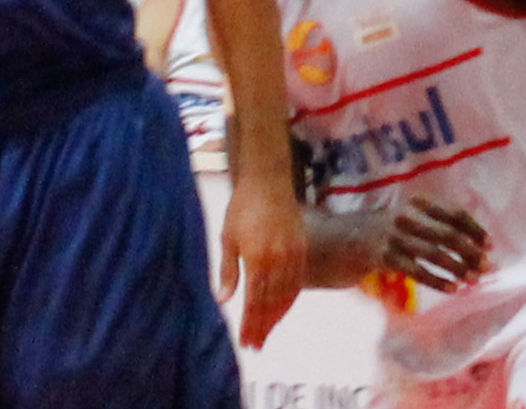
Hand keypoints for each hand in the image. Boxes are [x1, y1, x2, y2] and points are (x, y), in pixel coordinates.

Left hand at [221, 164, 306, 347]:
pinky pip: (298, 282)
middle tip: (256, 345)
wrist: (268, 181)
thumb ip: (227, 271)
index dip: (251, 324)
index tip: (246, 341)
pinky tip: (282, 310)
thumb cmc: (243, 207)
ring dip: (277, 318)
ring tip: (267, 333)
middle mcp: (278, 259)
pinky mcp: (302, 248)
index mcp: (257, 258)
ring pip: (287, 295)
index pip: (255, 301)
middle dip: (263, 326)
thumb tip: (223, 300)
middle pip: (272, 303)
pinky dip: (290, 300)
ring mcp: (293, 254)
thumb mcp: (228, 238)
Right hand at [337, 195, 490, 293]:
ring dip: (458, 267)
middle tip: (489, 267)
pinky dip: (437, 280)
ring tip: (474, 280)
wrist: (333, 241)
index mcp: (413, 203)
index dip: (473, 227)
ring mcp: (393, 235)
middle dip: (471, 251)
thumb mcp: (400, 221)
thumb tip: (464, 242)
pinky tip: (453, 289)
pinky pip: (416, 270)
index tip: (490, 244)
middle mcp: (405, 215)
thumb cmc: (373, 234)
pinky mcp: (382, 256)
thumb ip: (426, 225)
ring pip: (434, 252)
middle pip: (447, 233)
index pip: (452, 212)